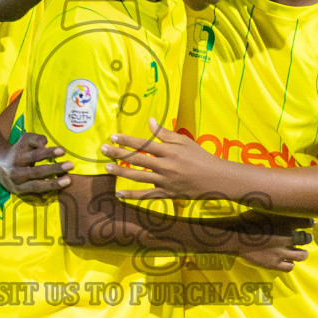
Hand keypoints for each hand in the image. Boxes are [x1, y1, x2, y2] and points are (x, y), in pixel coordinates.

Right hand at [0, 130, 72, 196]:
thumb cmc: (19, 150)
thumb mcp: (25, 140)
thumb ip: (36, 138)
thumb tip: (45, 143)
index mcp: (18, 157)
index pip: (35, 155)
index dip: (49, 153)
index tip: (62, 151)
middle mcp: (16, 171)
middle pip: (37, 171)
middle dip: (55, 168)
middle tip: (71, 165)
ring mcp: (18, 184)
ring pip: (37, 185)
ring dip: (54, 183)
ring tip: (68, 180)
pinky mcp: (20, 191)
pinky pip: (36, 192)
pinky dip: (48, 189)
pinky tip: (60, 186)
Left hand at [102, 118, 217, 199]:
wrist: (215, 179)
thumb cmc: (200, 157)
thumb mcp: (184, 141)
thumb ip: (165, 133)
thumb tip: (150, 121)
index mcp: (169, 150)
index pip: (143, 144)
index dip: (127, 140)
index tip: (113, 137)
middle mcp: (165, 165)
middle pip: (137, 159)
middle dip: (118, 153)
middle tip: (103, 149)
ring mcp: (165, 181)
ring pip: (138, 177)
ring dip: (121, 172)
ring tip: (107, 168)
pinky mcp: (166, 193)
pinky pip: (146, 195)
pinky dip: (132, 195)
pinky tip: (119, 194)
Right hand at [223, 210, 313, 273]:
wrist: (234, 236)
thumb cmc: (247, 220)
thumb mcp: (264, 210)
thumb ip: (277, 210)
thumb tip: (284, 204)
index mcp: (287, 222)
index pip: (308, 221)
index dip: (309, 223)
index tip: (308, 223)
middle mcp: (288, 237)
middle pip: (307, 239)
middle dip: (306, 238)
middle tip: (303, 238)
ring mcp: (282, 252)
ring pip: (302, 255)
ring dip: (301, 253)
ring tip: (298, 252)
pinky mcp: (275, 263)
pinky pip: (290, 267)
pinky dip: (289, 264)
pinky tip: (286, 261)